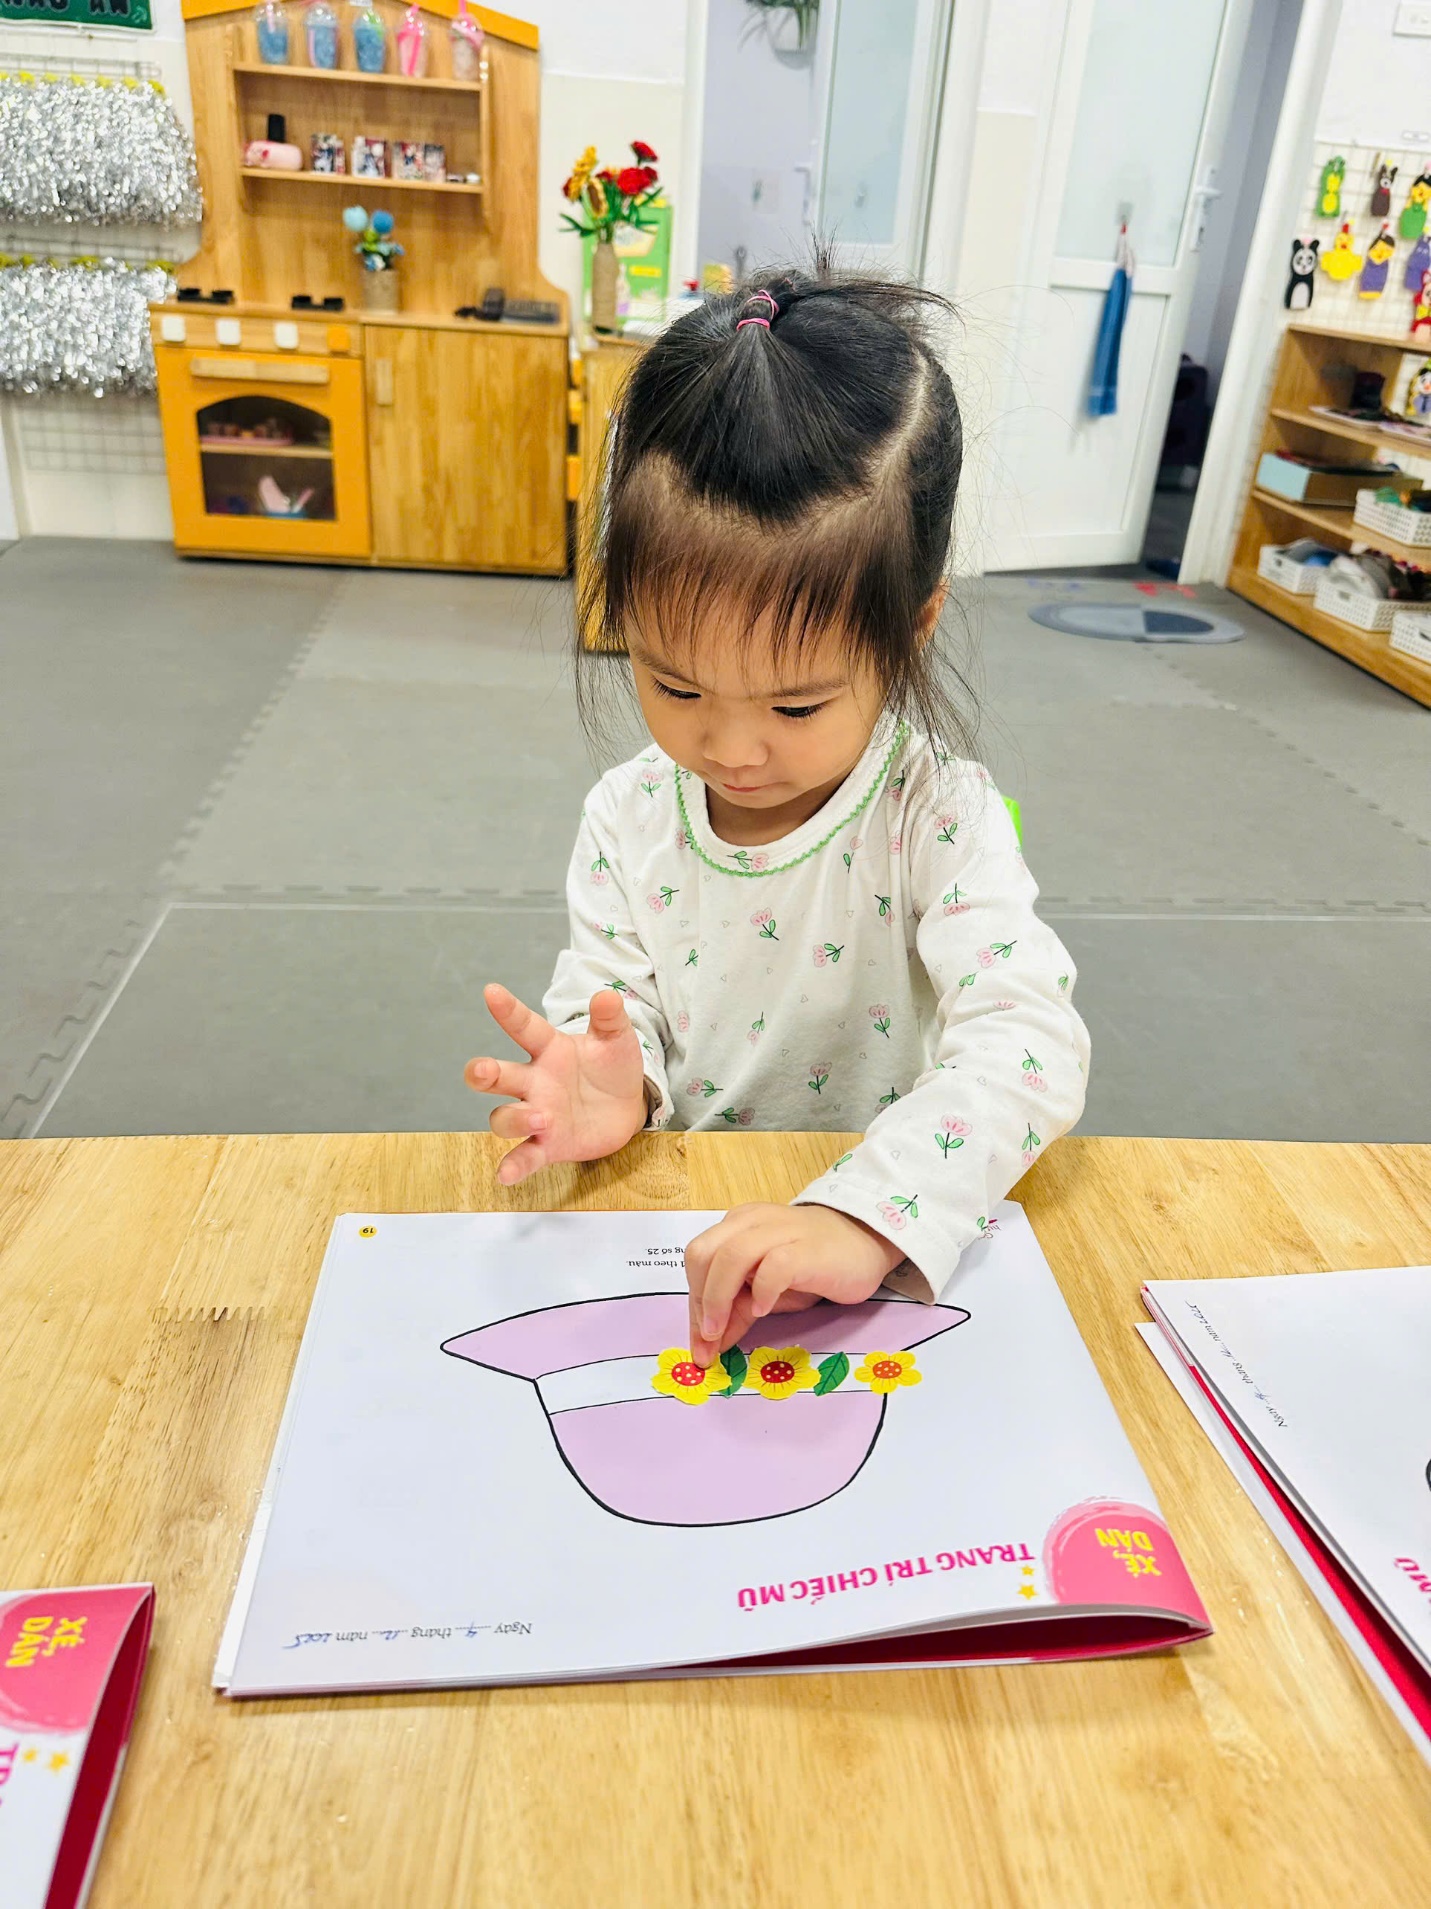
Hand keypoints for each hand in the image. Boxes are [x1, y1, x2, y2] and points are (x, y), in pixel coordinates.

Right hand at [465, 983, 647, 1185]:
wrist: (626, 1107)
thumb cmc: (612, 1066)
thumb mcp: (617, 1039)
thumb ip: (610, 1019)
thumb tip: (607, 996)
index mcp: (549, 1049)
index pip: (524, 1027)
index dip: (508, 1010)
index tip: (491, 991)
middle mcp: (535, 1082)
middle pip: (498, 1076)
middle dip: (483, 1073)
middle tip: (482, 1070)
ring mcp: (537, 1115)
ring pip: (505, 1118)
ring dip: (515, 1119)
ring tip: (541, 1118)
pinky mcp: (547, 1145)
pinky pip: (524, 1157)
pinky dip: (513, 1167)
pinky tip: (504, 1177)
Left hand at [685, 1204, 905, 1366]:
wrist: (866, 1242)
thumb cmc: (812, 1264)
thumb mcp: (766, 1290)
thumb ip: (737, 1310)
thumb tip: (709, 1344)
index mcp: (736, 1226)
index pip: (698, 1262)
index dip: (693, 1306)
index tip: (700, 1345)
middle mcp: (751, 1222)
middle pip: (703, 1254)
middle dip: (699, 1301)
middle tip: (709, 1339)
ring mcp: (779, 1232)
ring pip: (730, 1256)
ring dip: (718, 1299)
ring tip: (723, 1331)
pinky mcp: (807, 1249)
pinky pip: (773, 1266)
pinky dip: (761, 1290)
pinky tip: (763, 1309)